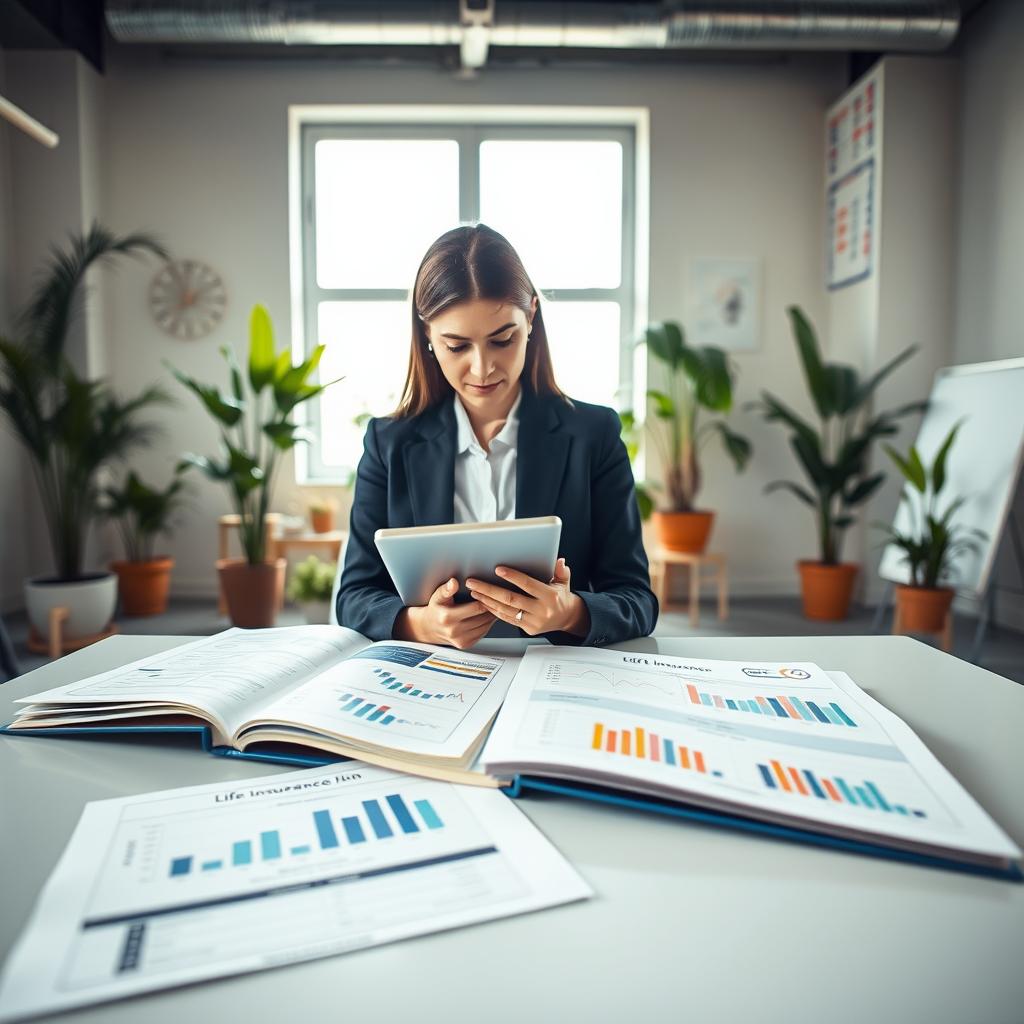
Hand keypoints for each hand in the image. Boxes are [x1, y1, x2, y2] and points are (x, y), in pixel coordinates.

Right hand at [393, 577, 495, 649]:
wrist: (429, 627)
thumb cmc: (436, 609)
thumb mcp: (438, 596)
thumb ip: (446, 589)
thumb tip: (453, 582)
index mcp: (448, 617)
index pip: (476, 608)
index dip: (484, 599)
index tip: (487, 593)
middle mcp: (454, 631)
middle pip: (483, 618)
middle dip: (490, 608)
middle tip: (494, 599)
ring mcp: (460, 640)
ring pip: (485, 626)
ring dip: (490, 617)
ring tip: (491, 606)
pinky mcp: (465, 645)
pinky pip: (483, 633)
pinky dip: (486, 625)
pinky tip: (485, 616)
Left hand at [466, 559, 589, 637]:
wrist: (566, 618)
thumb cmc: (561, 596)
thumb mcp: (564, 582)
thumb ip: (561, 572)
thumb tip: (559, 561)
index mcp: (550, 596)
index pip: (528, 585)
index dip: (513, 577)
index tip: (498, 569)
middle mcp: (541, 610)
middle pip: (511, 598)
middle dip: (489, 589)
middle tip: (473, 582)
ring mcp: (534, 621)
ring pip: (506, 610)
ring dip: (487, 600)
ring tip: (474, 591)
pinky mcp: (527, 629)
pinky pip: (507, 619)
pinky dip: (494, 611)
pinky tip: (484, 603)